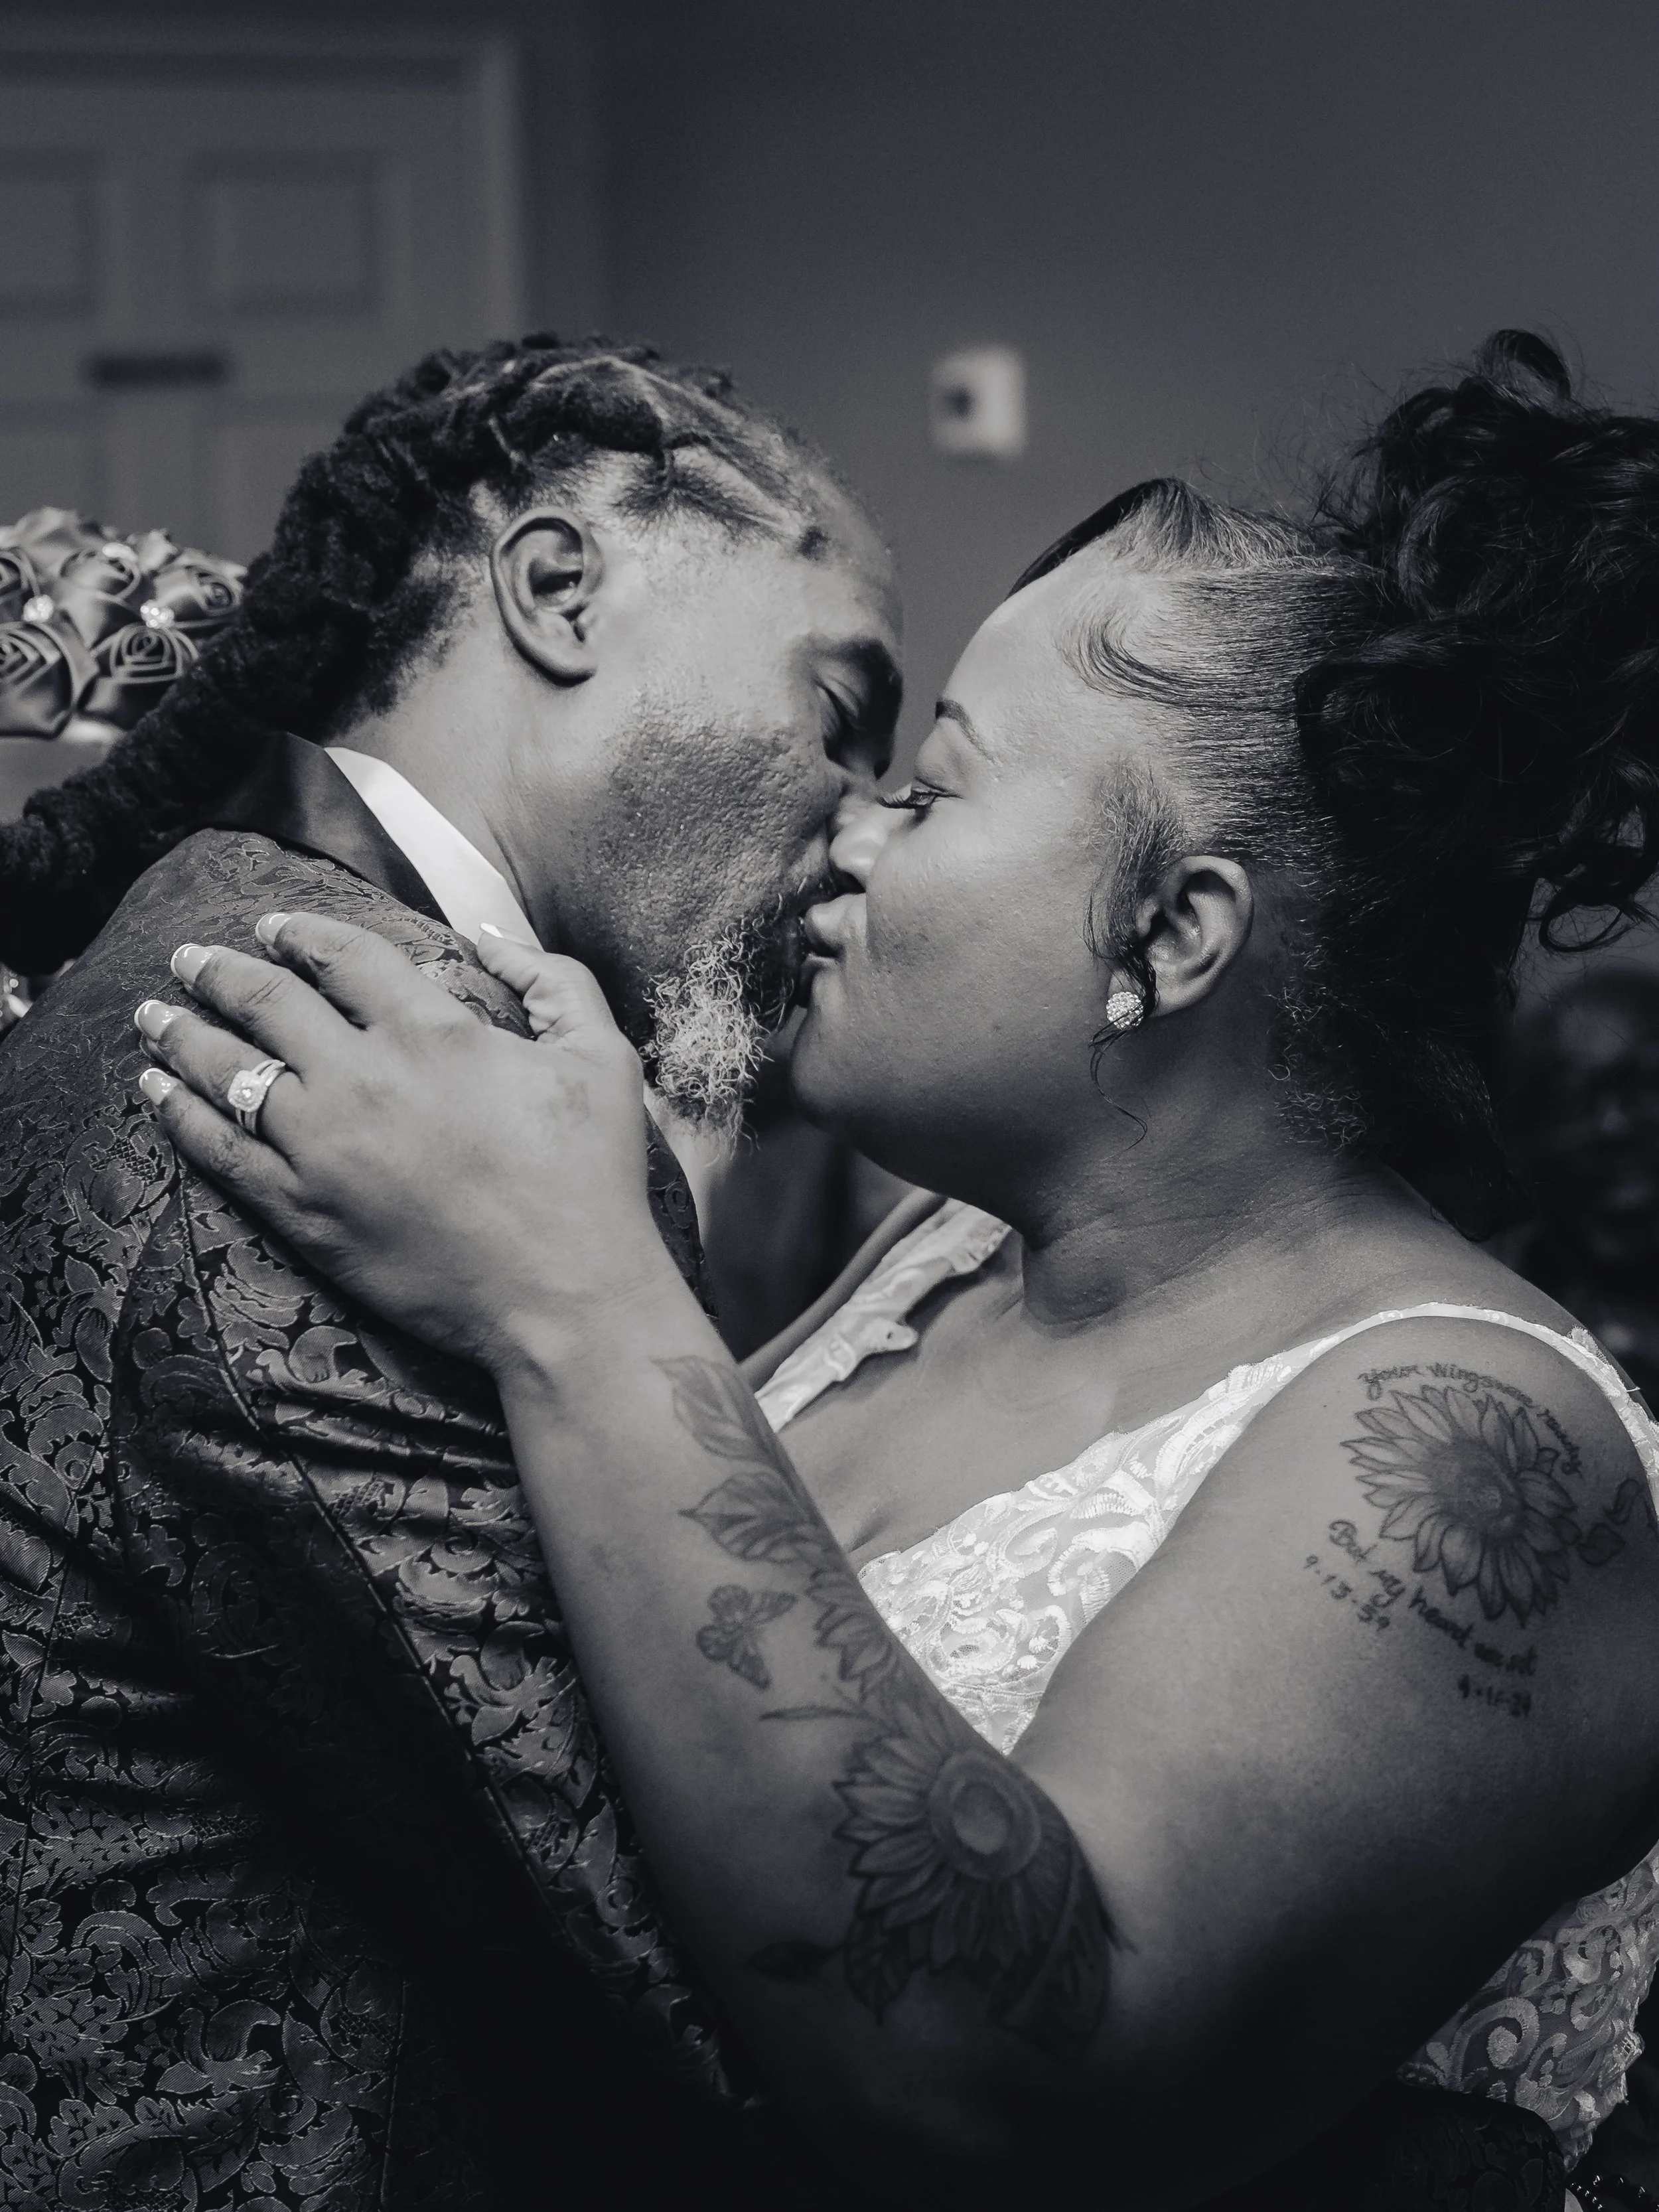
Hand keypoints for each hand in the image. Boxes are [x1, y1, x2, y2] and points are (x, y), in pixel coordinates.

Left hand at [133, 912, 679, 1373]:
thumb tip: (487, 934)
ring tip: (154, 1014)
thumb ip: (552, 979)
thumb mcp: (602, 1056)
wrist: (563, 1295)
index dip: (301, 933)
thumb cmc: (591, 1177)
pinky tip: (154, 1092)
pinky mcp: (303, 1211)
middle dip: (219, 971)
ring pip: (228, 1070)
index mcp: (432, 1030)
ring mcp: (322, 1146)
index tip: (273, 927)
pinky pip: (219, 1150)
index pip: (344, 956)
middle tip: (189, 958)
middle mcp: (362, 1077)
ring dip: (182, 1033)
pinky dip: (178, 1114)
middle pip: (268, 1002)